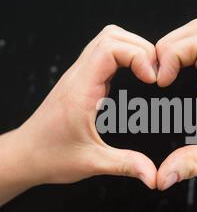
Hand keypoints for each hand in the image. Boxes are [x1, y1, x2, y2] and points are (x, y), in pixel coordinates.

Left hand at [0, 25, 157, 205]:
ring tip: (148, 73)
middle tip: (156, 74)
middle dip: (141, 48)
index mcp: (81, 90)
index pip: (111, 48)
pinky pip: (103, 54)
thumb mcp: (91, 163)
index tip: (153, 80)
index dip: (138, 56)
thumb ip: (125, 165)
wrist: (26, 154)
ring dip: (132, 49)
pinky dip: (123, 57)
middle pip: (111, 36)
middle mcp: (78, 76)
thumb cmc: (51, 156)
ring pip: (107, 40)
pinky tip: (133, 78)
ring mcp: (78, 75)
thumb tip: (153, 175)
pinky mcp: (80, 80)